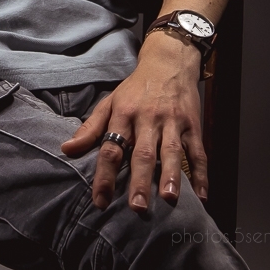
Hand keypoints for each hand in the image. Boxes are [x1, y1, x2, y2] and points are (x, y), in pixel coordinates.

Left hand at [61, 32, 206, 211]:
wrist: (168, 62)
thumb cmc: (135, 89)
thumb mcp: (110, 102)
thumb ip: (91, 129)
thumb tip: (67, 150)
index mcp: (124, 114)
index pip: (111, 147)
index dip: (105, 174)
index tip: (100, 201)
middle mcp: (148, 118)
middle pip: (143, 152)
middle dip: (140, 180)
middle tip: (137, 207)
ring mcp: (172, 121)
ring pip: (172, 150)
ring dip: (171, 175)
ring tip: (169, 198)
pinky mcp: (192, 123)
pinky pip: (198, 150)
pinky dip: (202, 173)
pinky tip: (202, 194)